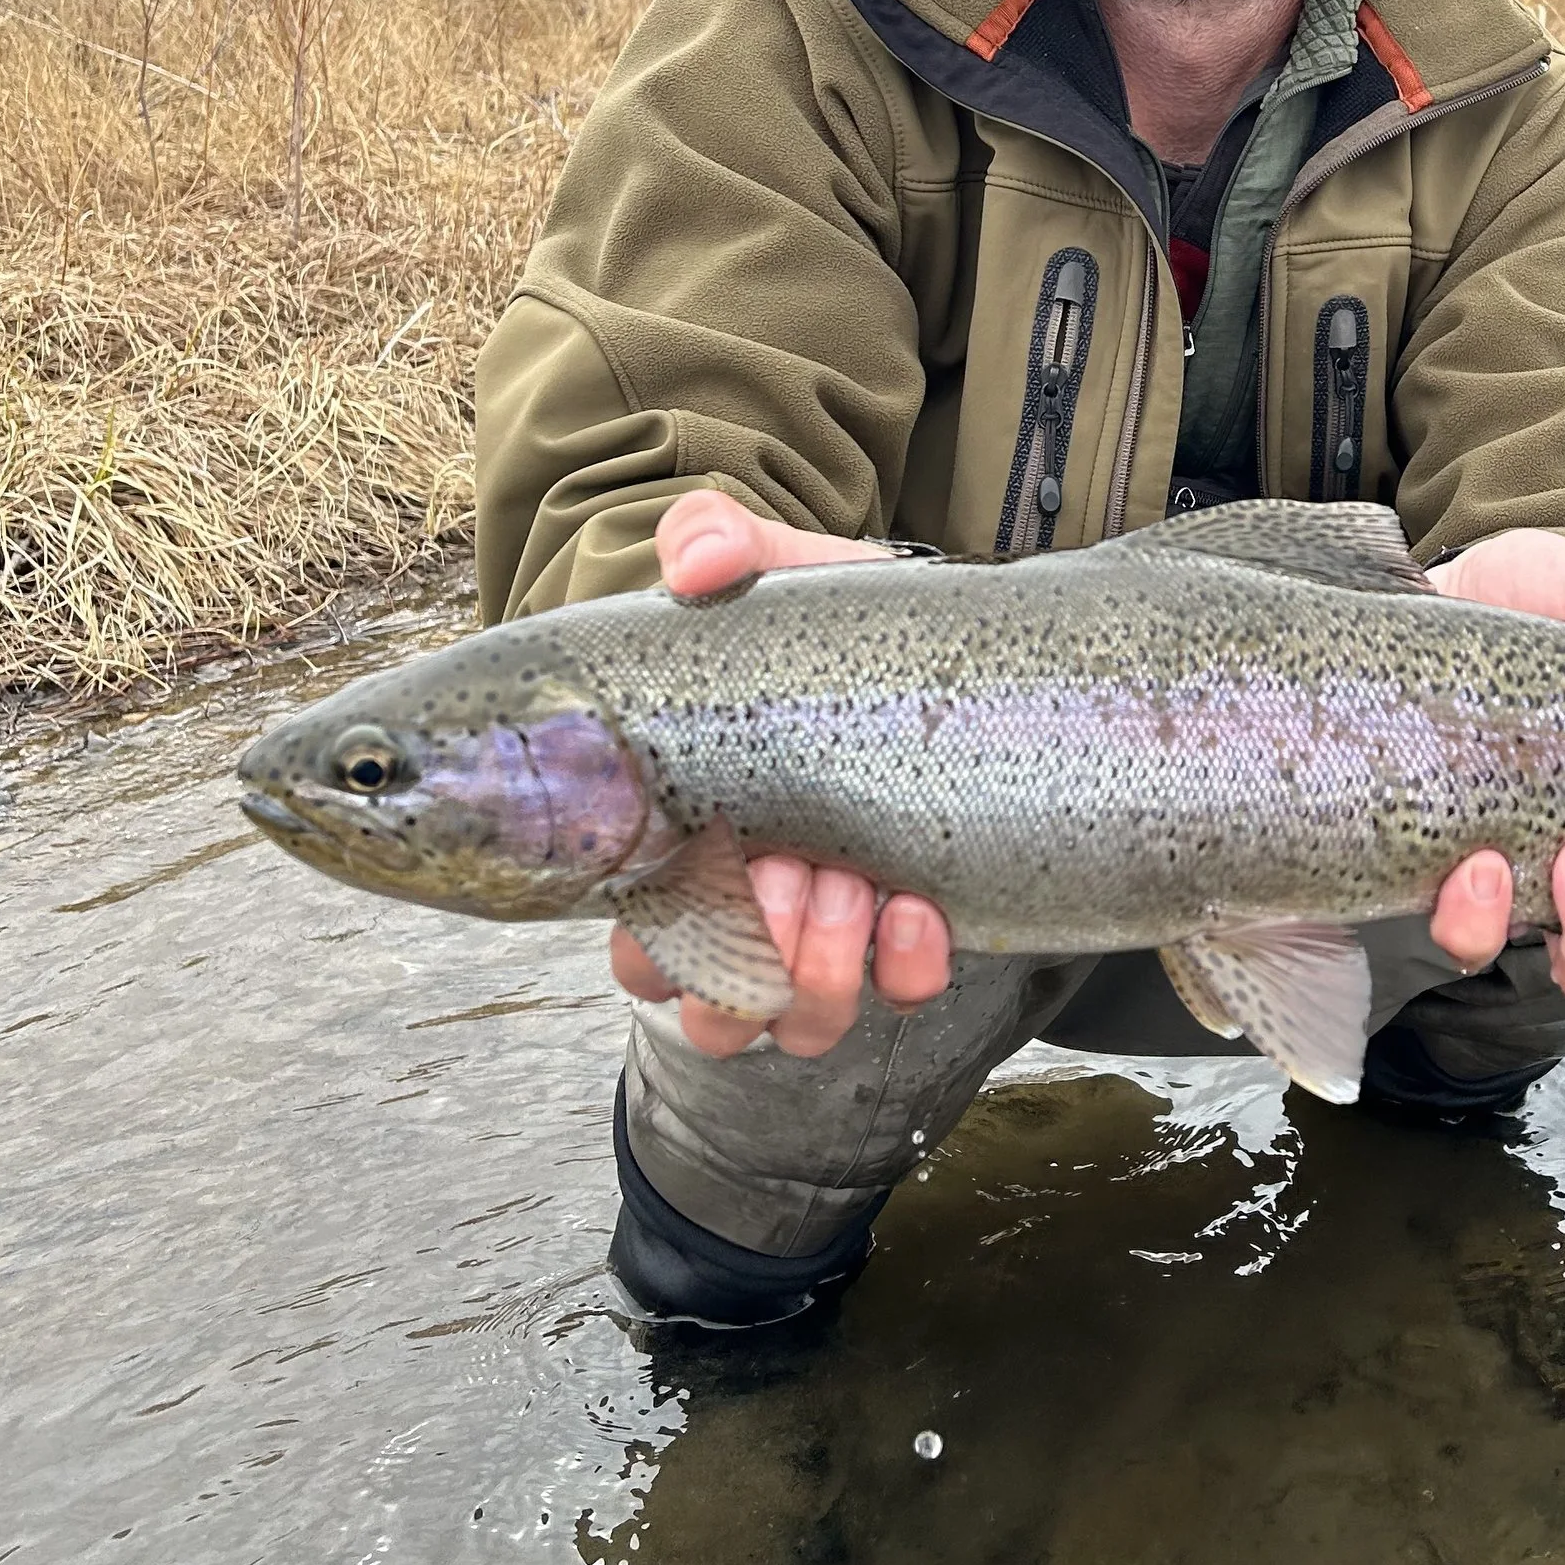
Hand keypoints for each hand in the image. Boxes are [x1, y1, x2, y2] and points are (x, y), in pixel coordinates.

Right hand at [607, 492, 954, 1056]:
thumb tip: (699, 564)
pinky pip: (899, 997)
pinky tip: (922, 906)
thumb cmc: (816, 617)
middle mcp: (747, 902)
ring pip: (797, 1024)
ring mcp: (830, 926)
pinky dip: (907, 970)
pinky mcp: (910, 929)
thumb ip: (715, 540)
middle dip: (758, 957)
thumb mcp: (771, 566)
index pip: (638, 941)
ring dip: (827, 972)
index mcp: (682, 836)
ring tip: (861, 886)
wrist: (926, 632)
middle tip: (801, 873)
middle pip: (713, 1007)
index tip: (722, 860)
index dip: (669, 934)